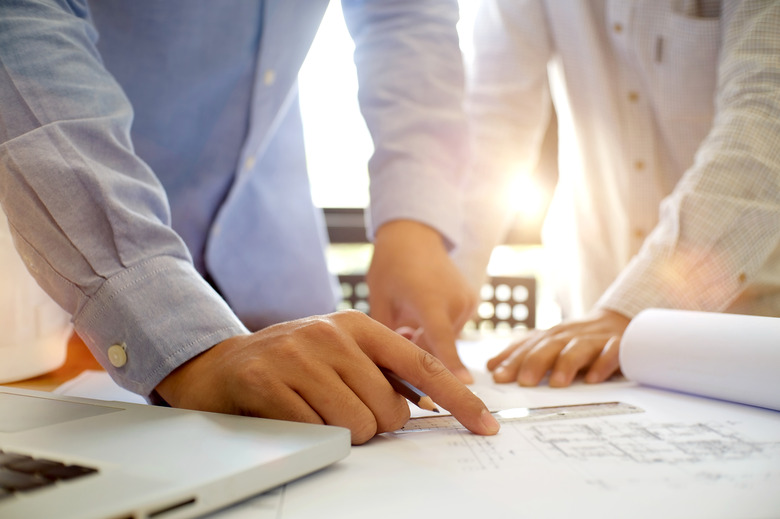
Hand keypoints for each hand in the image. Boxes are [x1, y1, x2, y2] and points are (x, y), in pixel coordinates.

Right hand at [155, 310, 497, 443]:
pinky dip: (312, 434)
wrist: (222, 363)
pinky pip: (318, 432)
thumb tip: (428, 401)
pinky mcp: (270, 381)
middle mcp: (333, 334)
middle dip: (374, 425)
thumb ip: (380, 369)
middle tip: (342, 410)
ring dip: (342, 433)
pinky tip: (293, 413)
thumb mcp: (340, 352)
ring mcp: (301, 355)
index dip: (459, 399)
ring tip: (315, 411)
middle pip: (391, 411)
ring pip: (358, 425)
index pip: (424, 366)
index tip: (485, 425)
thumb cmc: (291, 362)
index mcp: (358, 325)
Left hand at [367, 220, 476, 382]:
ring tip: (409, 317)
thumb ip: (389, 337)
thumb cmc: (390, 266)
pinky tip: (421, 311)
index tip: (463, 387)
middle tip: (400, 332)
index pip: (442, 342)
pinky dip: (438, 328)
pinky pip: (452, 327)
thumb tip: (399, 365)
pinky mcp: (471, 301)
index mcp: (430, 300)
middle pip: (439, 347)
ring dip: (428, 339)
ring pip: (446, 339)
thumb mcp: (380, 302)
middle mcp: (455, 301)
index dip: (450, 366)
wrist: (414, 235)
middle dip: (418, 349)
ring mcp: (467, 300)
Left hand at [487, 309, 629, 386]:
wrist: (619, 321)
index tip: (497, 377)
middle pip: (550, 345)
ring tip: (557, 383)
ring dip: (567, 363)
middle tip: (524, 381)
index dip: (512, 360)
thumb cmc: (578, 340)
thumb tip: (491, 367)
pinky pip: (612, 352)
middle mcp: (570, 335)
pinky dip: (603, 363)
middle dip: (536, 362)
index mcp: (551, 336)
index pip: (528, 346)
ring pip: (578, 347)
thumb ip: (523, 354)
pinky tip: (594, 378)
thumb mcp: (550, 344)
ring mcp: (595, 339)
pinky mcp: (619, 345)